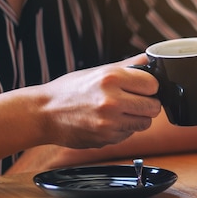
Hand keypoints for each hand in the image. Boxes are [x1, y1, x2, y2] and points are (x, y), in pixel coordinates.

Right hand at [37, 54, 161, 148]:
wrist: (43, 113)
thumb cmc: (70, 90)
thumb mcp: (98, 71)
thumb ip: (128, 66)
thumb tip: (151, 59)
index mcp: (111, 78)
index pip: (153, 85)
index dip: (149, 86)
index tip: (143, 87)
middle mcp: (112, 100)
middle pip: (153, 107)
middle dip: (148, 104)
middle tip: (134, 101)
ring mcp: (110, 122)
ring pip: (145, 123)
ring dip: (137, 118)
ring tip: (121, 111)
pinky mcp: (106, 138)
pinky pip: (129, 134)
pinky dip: (123, 129)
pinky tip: (108, 121)